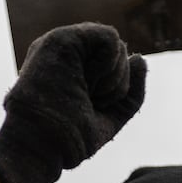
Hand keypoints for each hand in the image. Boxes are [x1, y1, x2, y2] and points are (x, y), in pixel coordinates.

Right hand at [0, 23, 145, 182]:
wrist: (41, 146)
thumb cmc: (68, 140)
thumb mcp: (110, 117)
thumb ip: (130, 92)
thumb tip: (140, 58)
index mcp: (73, 73)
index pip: (115, 69)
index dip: (115, 92)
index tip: (91, 111)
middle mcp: (67, 56)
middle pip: (118, 57)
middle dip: (116, 86)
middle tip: (89, 102)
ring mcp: (62, 46)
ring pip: (117, 46)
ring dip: (113, 79)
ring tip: (86, 93)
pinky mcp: (61, 39)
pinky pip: (109, 37)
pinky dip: (109, 65)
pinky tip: (90, 80)